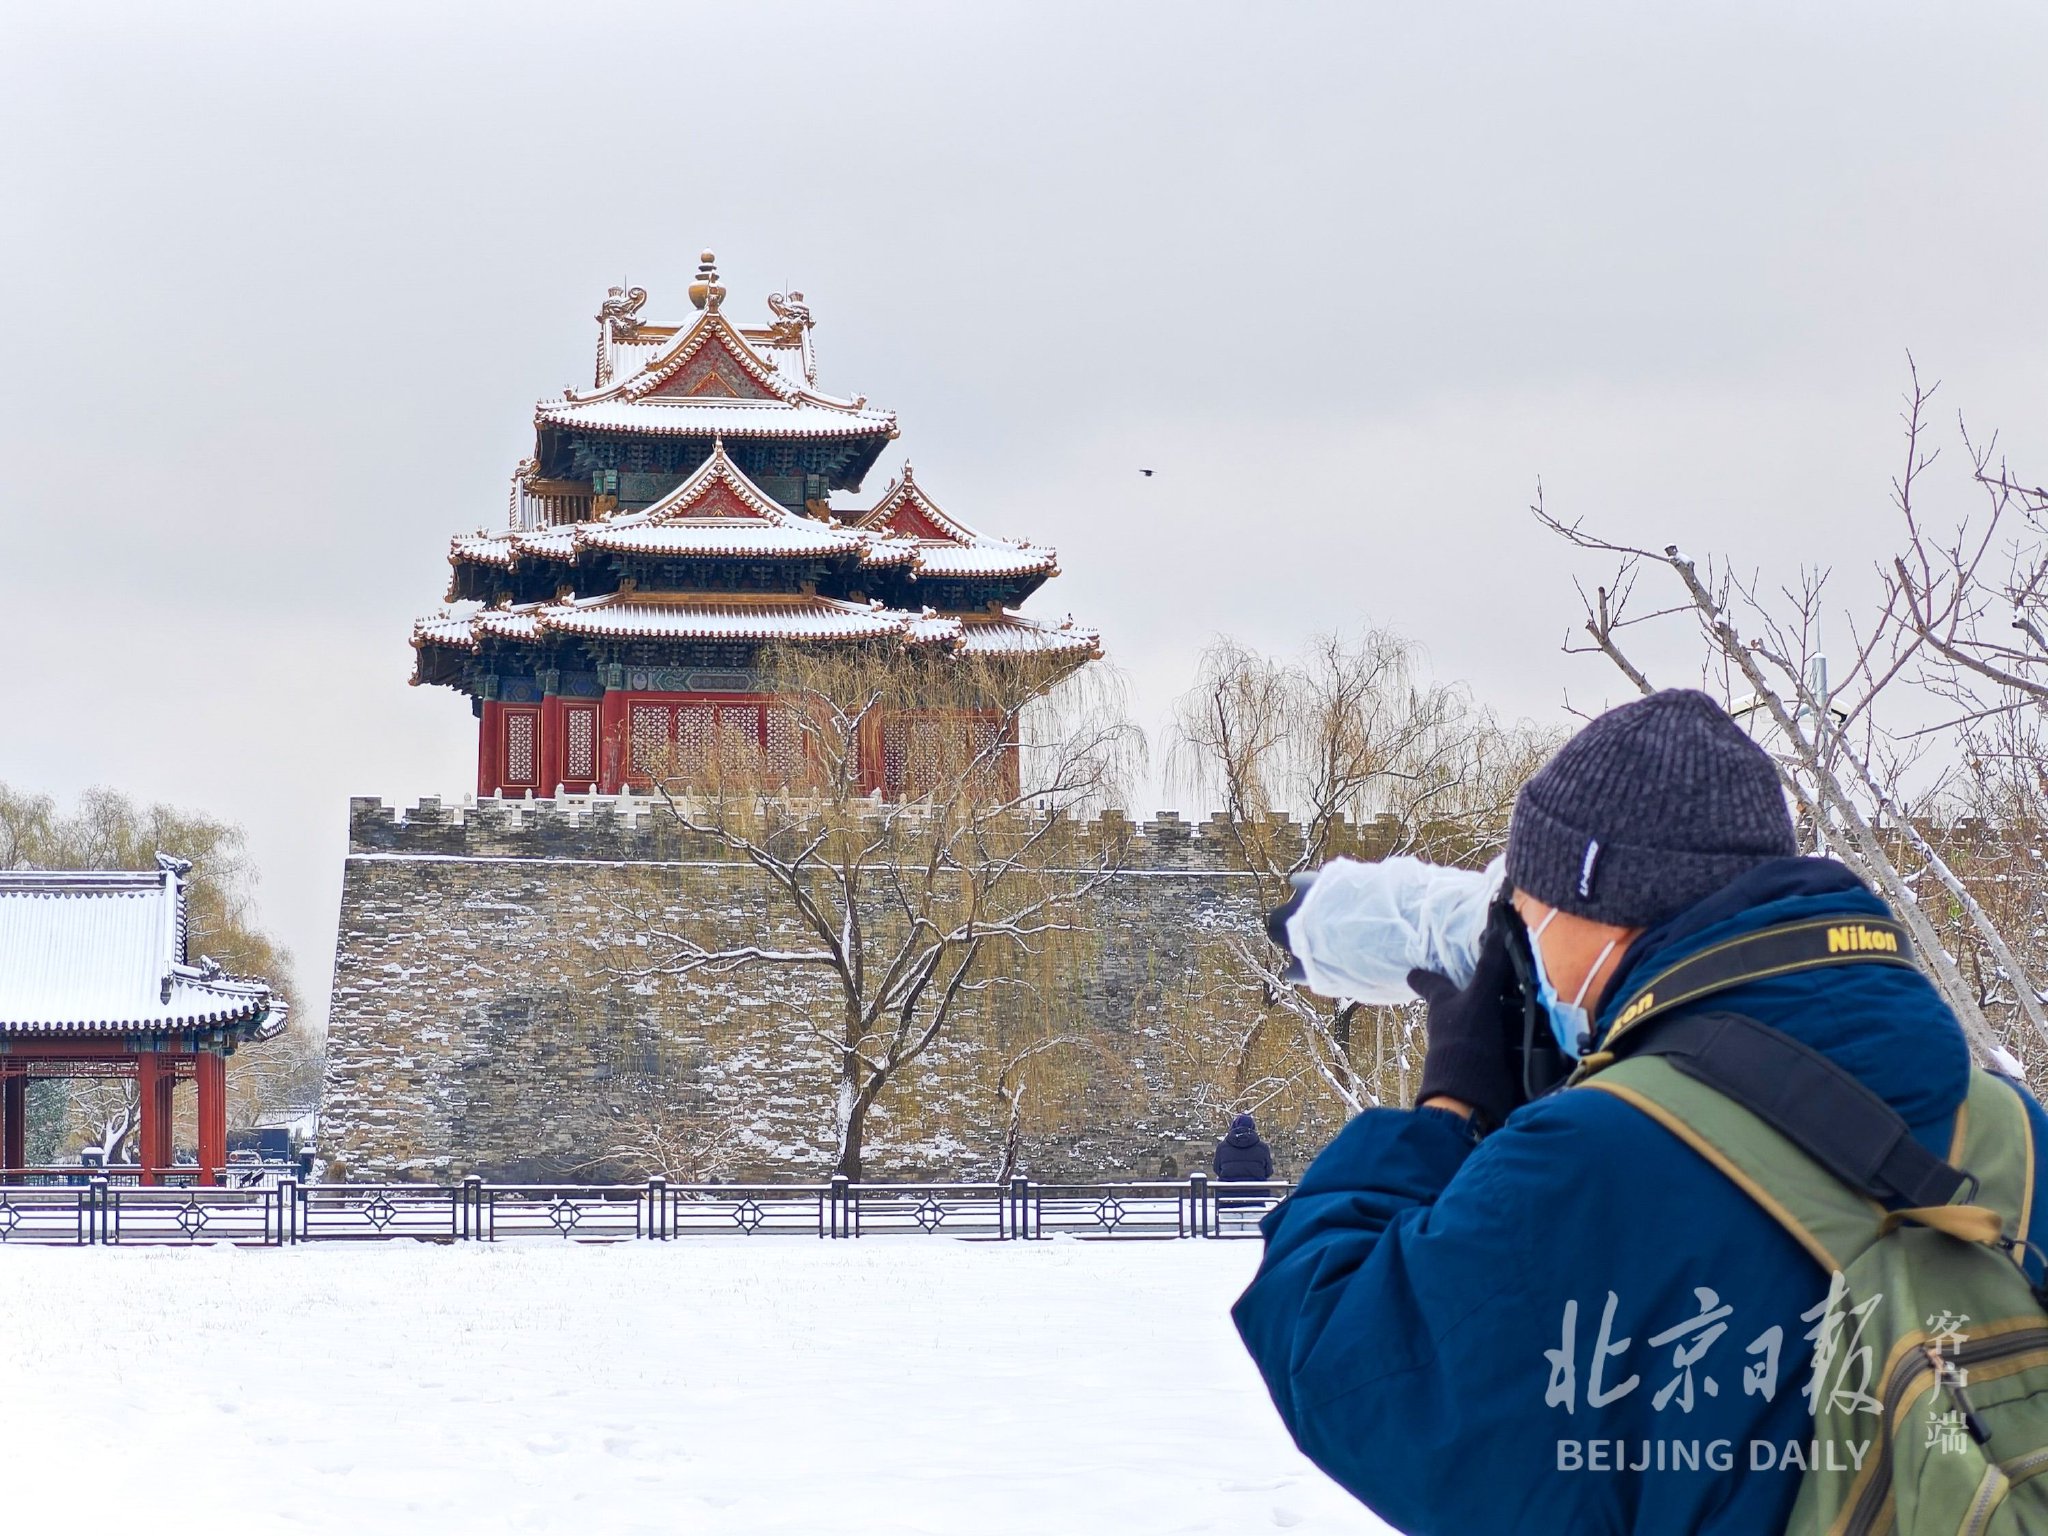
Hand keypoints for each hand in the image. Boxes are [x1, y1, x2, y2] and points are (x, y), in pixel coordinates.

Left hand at [1408, 907, 1526, 1131]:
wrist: (1472, 1096)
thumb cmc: (1467, 1040)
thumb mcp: (1481, 997)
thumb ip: (1490, 965)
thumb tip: (1497, 928)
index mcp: (1441, 1003)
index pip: (1427, 981)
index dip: (1423, 973)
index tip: (1414, 967)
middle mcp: (1447, 1024)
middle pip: (1451, 1003)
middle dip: (1463, 993)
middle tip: (1481, 981)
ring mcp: (1464, 1045)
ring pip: (1472, 1022)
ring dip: (1489, 1014)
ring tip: (1515, 1003)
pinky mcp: (1482, 1064)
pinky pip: (1494, 1042)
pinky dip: (1506, 1036)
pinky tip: (1526, 1033)